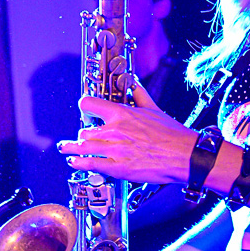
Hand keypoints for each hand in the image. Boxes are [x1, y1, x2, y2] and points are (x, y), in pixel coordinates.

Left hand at [58, 83, 196, 184]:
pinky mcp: (117, 168)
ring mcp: (114, 150)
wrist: (184, 155)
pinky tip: (74, 163)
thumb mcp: (155, 109)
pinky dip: (80, 163)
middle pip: (85, 130)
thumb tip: (134, 83)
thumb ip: (140, 95)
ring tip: (66, 148)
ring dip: (72, 149)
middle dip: (82, 135)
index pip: (89, 104)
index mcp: (122, 114)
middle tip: (79, 137)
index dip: (84, 107)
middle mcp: (115, 131)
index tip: (84, 110)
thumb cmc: (172, 135)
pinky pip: (91, 164)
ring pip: (83, 147)